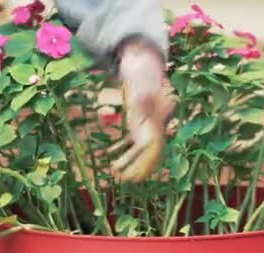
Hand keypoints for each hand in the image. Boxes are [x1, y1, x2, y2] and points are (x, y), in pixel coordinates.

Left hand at [109, 42, 175, 181]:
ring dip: (127, 160)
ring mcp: (145, 125)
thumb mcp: (142, 81)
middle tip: (122, 179)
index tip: (137, 176)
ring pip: (138, 149)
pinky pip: (130, 140)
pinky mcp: (137, 122)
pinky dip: (120, 148)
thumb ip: (142, 94)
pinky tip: (107, 153)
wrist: (144, 61)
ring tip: (113, 170)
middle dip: (136, 167)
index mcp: (155, 121)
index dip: (146, 164)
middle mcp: (152, 126)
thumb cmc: (143, 71)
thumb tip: (138, 105)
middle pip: (147, 153)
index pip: (154, 149)